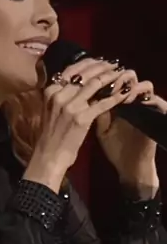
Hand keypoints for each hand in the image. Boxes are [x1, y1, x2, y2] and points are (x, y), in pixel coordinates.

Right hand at [26, 58, 131, 190]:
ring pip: (95, 84)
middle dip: (102, 66)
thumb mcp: (50, 109)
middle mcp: (59, 95)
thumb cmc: (51, 135)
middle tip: (114, 64)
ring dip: (111, 77)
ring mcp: (70, 106)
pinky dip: (116, 96)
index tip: (101, 61)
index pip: (72, 69)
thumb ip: (61, 94)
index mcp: (50, 91)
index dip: (89, 63)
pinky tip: (124, 93)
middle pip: (85, 74)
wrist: (48, 157)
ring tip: (121, 74)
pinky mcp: (82, 118)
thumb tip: (78, 80)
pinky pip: (103, 103)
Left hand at [96, 72, 165, 188]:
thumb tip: (87, 94)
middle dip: (119, 76)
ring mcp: (146, 107)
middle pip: (130, 76)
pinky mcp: (156, 115)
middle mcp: (134, 101)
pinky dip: (143, 98)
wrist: (130, 167)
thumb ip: (96, 111)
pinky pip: (155, 100)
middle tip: (108, 84)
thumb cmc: (115, 149)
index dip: (105, 76)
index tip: (93, 81)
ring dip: (132, 85)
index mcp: (119, 102)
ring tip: (118, 93)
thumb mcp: (101, 129)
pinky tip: (129, 102)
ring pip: (145, 85)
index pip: (115, 80)